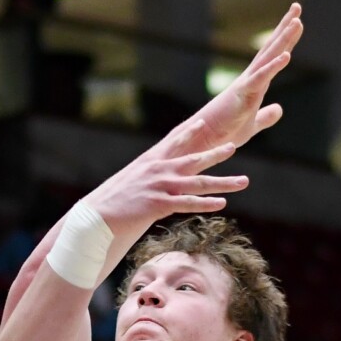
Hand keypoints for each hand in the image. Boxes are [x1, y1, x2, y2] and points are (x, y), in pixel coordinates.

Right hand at [88, 139, 251, 229]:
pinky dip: (206, 203)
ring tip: (243, 181)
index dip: (189, 132)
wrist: (97, 218)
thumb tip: (155, 182)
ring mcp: (159, 187)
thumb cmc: (113, 204)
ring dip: (223, 182)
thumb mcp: (131, 186)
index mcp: (151, 163)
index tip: (203, 121)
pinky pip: (188, 203)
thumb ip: (147, 180)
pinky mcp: (158, 204)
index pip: (173, 143)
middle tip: (234, 146)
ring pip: (198, 182)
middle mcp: (158, 171)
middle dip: (216, 154)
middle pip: (193, 160)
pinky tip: (222, 203)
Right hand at [172, 3, 301, 152]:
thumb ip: (266, 116)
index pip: (273, 56)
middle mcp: (251, 78)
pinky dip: (274, 66)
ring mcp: (247, 84)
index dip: (286, 39)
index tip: (297, 21)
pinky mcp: (243, 94)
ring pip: (268, 57)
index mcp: (256, 83)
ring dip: (283, 39)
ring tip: (297, 22)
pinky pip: (261, 78)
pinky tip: (287, 55)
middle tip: (297, 7)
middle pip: (272, 48)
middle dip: (285, 28)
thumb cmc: (225, 131)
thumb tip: (279, 109)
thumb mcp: (252, 124)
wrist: (206, 139)